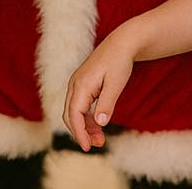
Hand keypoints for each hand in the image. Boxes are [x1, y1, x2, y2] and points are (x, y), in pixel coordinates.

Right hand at [63, 30, 136, 151]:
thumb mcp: (116, 84)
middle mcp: (75, 84)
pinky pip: (80, 105)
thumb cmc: (119, 62)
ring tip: (100, 140)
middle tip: (97, 145)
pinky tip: (98, 125)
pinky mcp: (83, 84)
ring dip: (85, 126)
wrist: (121, 43)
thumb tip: (100, 124)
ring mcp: (77, 83)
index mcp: (81, 84)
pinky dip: (87, 118)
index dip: (79, 133)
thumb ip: (107, 104)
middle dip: (81, 132)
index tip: (88, 147)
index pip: (74, 114)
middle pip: (70, 114)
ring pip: (74, 111)